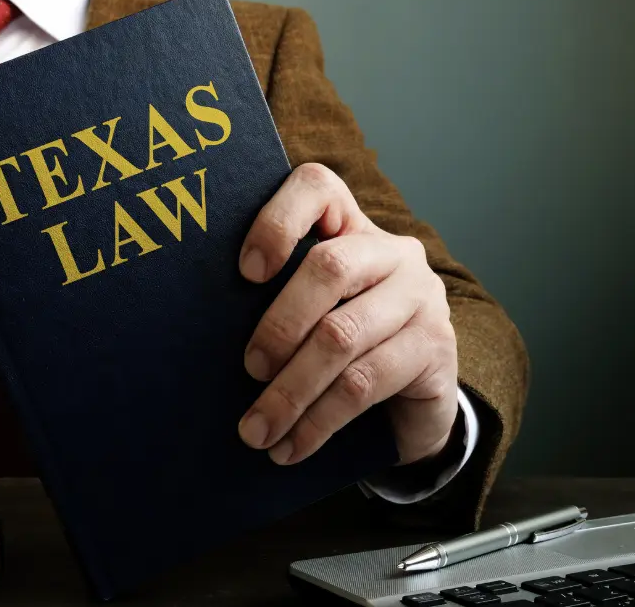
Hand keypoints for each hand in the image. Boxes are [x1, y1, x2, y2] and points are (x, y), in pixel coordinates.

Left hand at [236, 163, 458, 466]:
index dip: (277, 220)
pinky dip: (319, 421)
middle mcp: (392, 253)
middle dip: (278, 325)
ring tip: (257, 430)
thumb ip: (275, 301)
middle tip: (248, 370)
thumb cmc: (343, 347)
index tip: (245, 272)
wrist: (413, 400)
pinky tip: (292, 446)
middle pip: (328, 268)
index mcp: (351, 228)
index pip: (318, 188)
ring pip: (342, 336)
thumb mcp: (311, 313)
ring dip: (290, 391)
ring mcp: (420, 297)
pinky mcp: (435, 348)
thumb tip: (199, 327)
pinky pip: (365, 384)